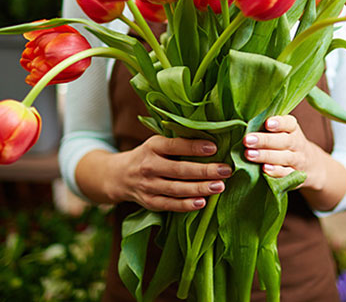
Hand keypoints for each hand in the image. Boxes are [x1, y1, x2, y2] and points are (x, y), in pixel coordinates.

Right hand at [116, 135, 231, 212]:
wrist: (119, 175)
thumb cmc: (148, 156)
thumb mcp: (157, 143)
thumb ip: (178, 142)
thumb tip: (211, 139)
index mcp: (152, 146)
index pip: (175, 146)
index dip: (194, 147)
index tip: (214, 147)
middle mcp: (149, 166)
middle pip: (179, 170)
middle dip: (205, 170)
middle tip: (226, 170)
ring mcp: (148, 185)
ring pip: (177, 189)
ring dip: (200, 188)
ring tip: (220, 186)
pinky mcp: (149, 202)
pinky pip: (170, 205)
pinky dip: (186, 205)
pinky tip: (202, 202)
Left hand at [243, 115, 326, 190]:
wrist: (310, 164)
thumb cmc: (285, 142)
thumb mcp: (283, 131)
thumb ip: (267, 127)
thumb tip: (242, 122)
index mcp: (293, 129)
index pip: (289, 123)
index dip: (279, 123)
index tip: (267, 123)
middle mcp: (297, 143)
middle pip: (284, 141)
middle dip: (265, 140)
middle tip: (247, 140)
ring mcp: (298, 160)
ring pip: (284, 157)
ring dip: (266, 156)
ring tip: (249, 154)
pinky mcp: (296, 175)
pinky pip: (287, 174)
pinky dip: (276, 172)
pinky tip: (264, 169)